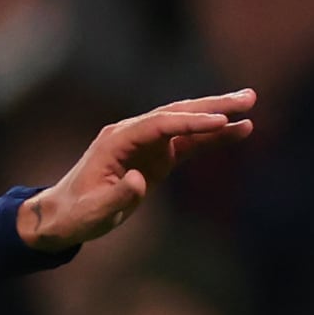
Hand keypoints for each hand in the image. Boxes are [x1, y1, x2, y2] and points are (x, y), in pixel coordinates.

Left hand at [18, 91, 258, 253]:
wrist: (63, 216)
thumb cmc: (75, 214)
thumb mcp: (93, 212)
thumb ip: (117, 197)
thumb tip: (138, 180)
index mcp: (116, 141)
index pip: (160, 124)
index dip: (190, 122)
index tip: (220, 121)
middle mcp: (132, 135)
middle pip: (177, 113)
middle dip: (212, 106)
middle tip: (247, 98)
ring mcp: (145, 143)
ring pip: (186, 123)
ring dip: (217, 114)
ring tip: (250, 105)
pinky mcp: (155, 156)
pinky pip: (189, 142)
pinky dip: (212, 137)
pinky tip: (239, 130)